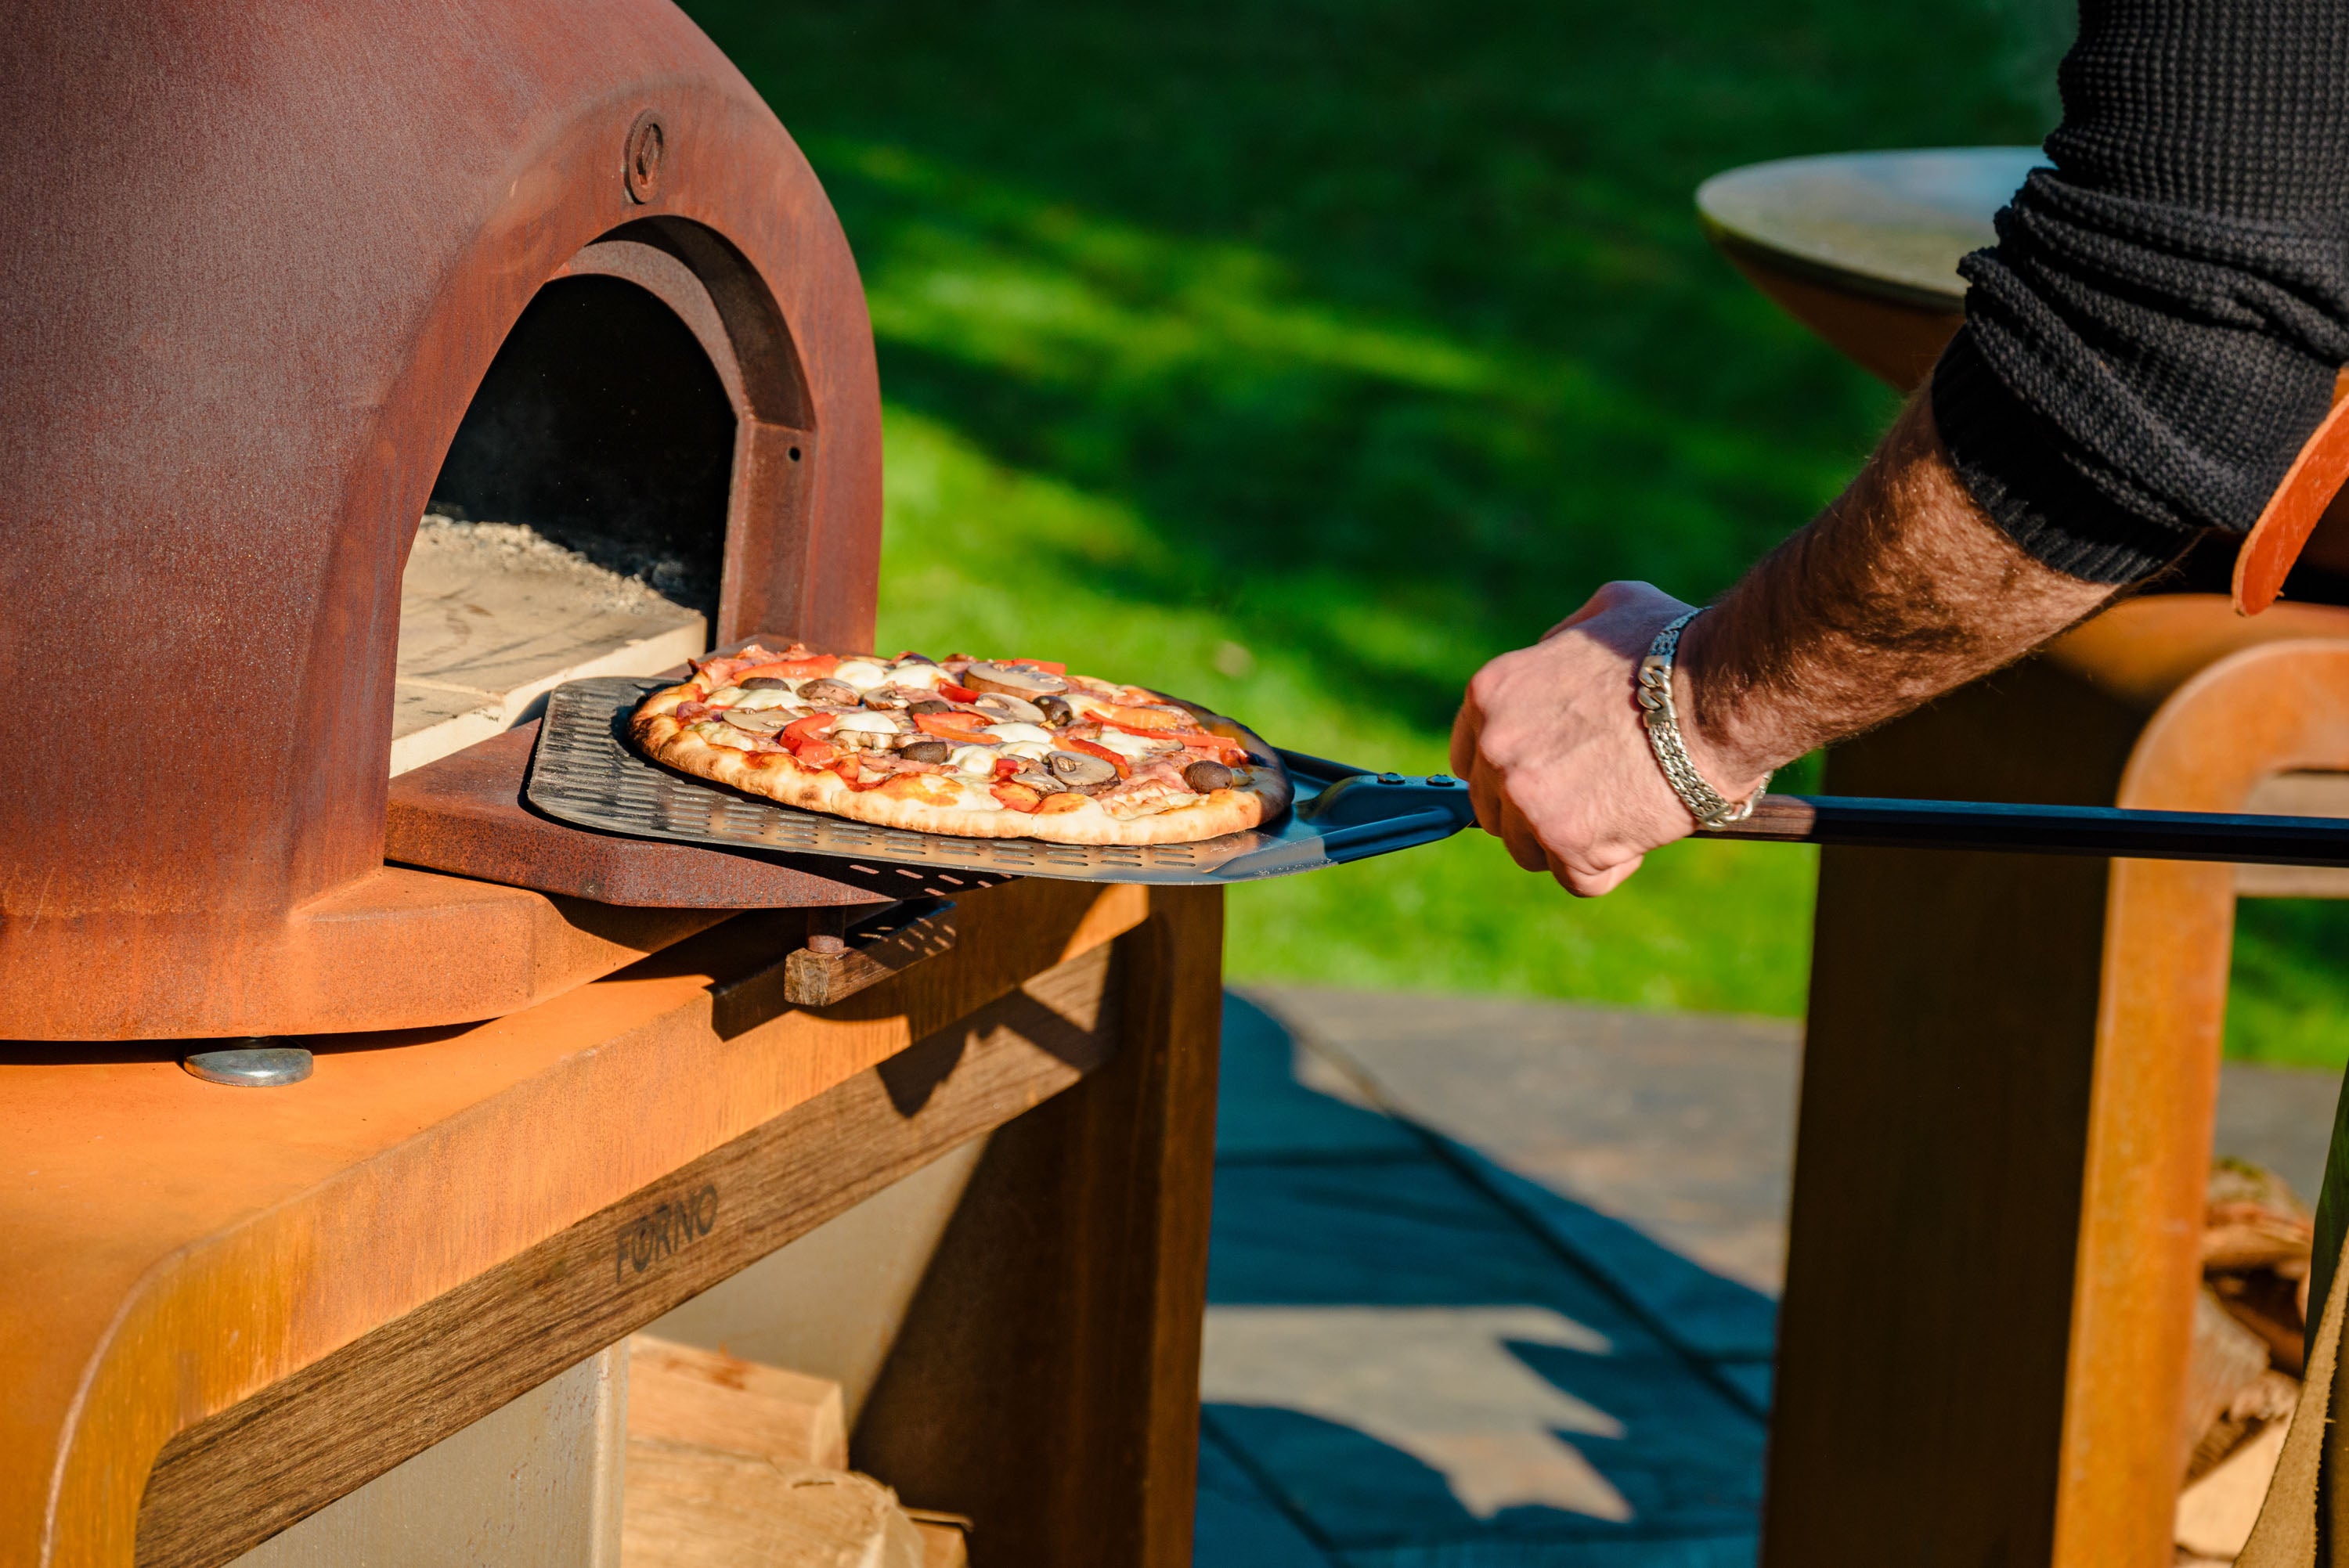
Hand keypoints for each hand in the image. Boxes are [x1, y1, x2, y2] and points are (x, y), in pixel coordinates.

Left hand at [1448, 582, 1760, 896]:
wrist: (1722, 692)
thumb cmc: (1675, 647)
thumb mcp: (1604, 611)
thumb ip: (1562, 643)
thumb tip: (1552, 658)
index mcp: (1493, 693)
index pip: (1471, 757)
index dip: (1506, 775)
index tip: (1541, 780)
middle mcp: (1496, 747)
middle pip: (1495, 810)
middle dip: (1537, 812)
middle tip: (1592, 799)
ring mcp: (1527, 798)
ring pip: (1529, 850)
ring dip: (1570, 843)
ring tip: (1621, 813)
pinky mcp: (1567, 843)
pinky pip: (1576, 879)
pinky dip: (1609, 868)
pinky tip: (1638, 836)